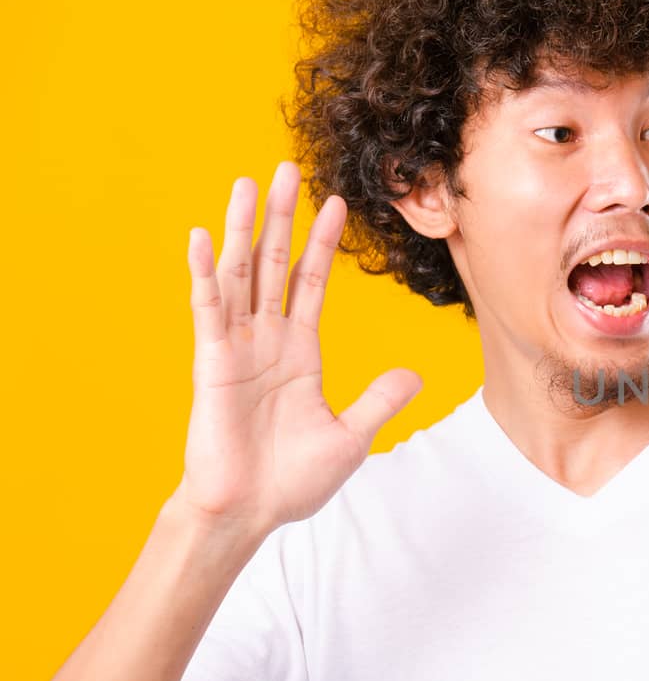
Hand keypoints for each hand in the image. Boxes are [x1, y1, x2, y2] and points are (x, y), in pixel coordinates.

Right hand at [174, 161, 423, 534]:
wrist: (249, 513)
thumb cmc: (291, 481)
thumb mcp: (351, 436)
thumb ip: (380, 401)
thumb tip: (415, 375)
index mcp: (299, 351)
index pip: (313, 282)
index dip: (324, 243)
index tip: (338, 203)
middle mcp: (267, 339)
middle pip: (274, 263)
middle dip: (282, 216)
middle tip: (287, 167)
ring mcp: (237, 347)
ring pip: (240, 273)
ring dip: (242, 227)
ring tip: (247, 182)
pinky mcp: (212, 362)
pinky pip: (208, 309)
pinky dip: (204, 272)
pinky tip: (201, 236)